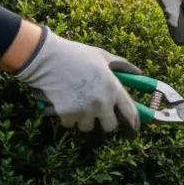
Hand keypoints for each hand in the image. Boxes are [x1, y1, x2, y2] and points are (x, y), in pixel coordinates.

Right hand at [14, 27, 142, 138]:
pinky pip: (69, 124)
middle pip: (109, 127)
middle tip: (97, 115)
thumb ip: (122, 65)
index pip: (131, 114)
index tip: (133, 130)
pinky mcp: (66, 114)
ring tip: (77, 105)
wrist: (45, 58)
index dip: (133, 124)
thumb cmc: (76, 55)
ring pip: (87, 127)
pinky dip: (66, 118)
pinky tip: (63, 105)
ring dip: (83, 120)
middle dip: (104, 122)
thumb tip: (138, 72)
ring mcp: (84, 110)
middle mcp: (102, 103)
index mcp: (114, 89)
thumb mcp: (103, 56)